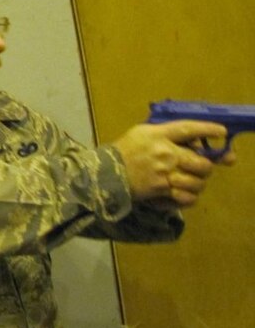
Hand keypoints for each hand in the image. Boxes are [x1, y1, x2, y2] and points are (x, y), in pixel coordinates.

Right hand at [112, 120, 233, 207]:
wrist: (104, 174)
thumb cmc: (125, 151)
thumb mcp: (143, 133)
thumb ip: (168, 134)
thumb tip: (195, 141)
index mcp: (158, 135)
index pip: (188, 129)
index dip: (208, 129)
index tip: (222, 132)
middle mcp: (164, 153)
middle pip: (201, 162)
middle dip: (206, 167)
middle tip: (201, 168)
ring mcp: (164, 174)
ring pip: (198, 182)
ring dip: (198, 183)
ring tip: (190, 182)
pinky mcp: (161, 191)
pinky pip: (187, 197)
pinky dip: (189, 198)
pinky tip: (183, 194)